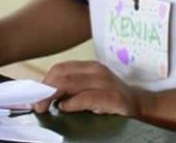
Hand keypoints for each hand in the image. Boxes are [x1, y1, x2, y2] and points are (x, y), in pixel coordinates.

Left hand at [34, 61, 149, 116]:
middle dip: (45, 90)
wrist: (140, 104)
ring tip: (45, 108)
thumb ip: (72, 88)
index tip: (34, 96)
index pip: (60, 68)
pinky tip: (65, 108)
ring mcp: (104, 82)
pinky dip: (71, 104)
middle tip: (37, 105)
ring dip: (52, 97)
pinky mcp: (111, 96)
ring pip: (69, 83)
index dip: (44, 82)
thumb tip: (45, 95)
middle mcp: (96, 70)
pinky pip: (84, 97)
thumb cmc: (111, 98)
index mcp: (89, 67)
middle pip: (61, 74)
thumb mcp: (91, 88)